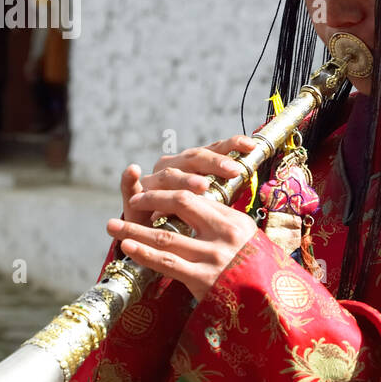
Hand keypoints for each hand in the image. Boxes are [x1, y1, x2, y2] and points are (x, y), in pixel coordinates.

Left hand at [109, 135, 264, 298]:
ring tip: (112, 225)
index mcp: (237, 221)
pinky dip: (144, 253)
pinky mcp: (205, 279)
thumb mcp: (248, 244)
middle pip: (182, 204)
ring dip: (135, 229)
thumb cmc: (258, 275)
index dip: (170, 194)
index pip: (198, 197)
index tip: (152, 195)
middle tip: (131, 201)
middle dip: (151, 200)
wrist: (275, 307)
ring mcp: (215, 256)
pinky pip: (168, 263)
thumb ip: (224, 228)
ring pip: (166, 236)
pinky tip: (128, 247)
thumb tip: (197, 210)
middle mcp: (227, 234)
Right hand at [117, 135, 259, 226]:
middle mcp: (173, 167)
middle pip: (194, 159)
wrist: (155, 236)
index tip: (251, 145)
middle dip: (214, 164)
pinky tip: (133, 171)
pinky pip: (129, 185)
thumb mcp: (209, 201)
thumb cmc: (187, 216)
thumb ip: (225, 188)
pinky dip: (129, 179)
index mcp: (193, 165)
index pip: (214, 150)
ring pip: (170, 174)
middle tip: (232, 170)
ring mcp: (153, 180)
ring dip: (185, 178)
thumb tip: (252, 173)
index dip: (231, 145)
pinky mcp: (134, 196)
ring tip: (201, 186)